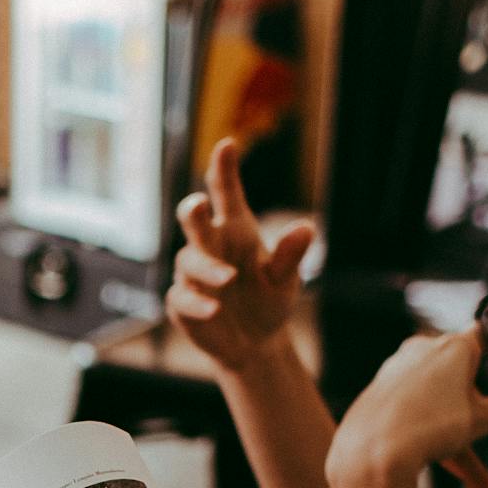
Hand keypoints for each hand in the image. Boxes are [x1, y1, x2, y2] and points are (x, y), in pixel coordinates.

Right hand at [166, 137, 314, 374]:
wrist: (255, 343)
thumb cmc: (269, 300)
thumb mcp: (286, 280)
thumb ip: (290, 255)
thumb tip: (305, 228)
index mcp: (236, 229)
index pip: (226, 193)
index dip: (224, 168)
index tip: (228, 144)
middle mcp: (211, 245)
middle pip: (195, 220)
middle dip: (194, 210)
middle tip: (198, 205)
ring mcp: (193, 274)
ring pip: (189, 261)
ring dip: (207, 269)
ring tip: (229, 279)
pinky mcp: (182, 302)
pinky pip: (182, 297)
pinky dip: (196, 302)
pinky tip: (214, 309)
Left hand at [327, 330, 487, 487]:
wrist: (371, 454)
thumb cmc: (431, 430)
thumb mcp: (483, 420)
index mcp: (454, 347)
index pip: (487, 334)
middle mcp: (422, 347)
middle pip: (458, 368)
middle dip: (473, 398)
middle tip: (480, 421)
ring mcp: (395, 366)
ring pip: (432, 389)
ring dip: (448, 418)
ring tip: (453, 456)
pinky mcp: (376, 387)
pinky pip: (407, 400)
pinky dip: (420, 420)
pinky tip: (422, 445)